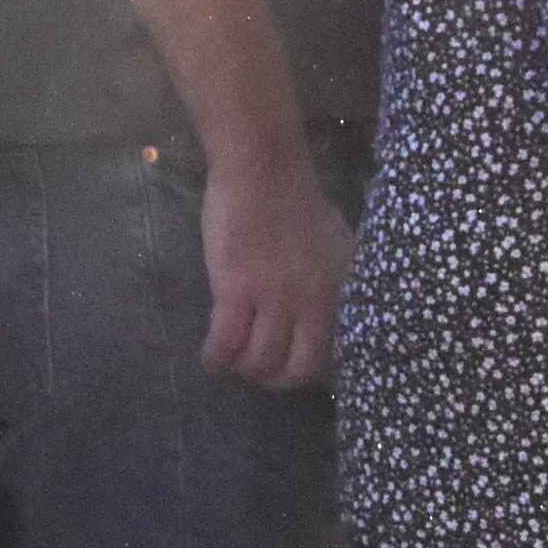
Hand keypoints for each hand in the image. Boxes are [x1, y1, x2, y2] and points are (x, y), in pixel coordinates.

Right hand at [200, 148, 348, 391]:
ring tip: (234, 359)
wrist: (263, 167)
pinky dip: (216, 358)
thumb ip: (330, 278)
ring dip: (243, 368)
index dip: (307, 368)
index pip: (330, 351)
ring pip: (259, 360)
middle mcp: (310, 301)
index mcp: (336, 290)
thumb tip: (322, 306)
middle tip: (260, 372)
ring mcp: (272, 298)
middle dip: (275, 379)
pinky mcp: (235, 290)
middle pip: (296, 368)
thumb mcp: (333, 243)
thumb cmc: (296, 197)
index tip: (291, 366)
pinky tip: (211, 358)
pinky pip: (225, 342)